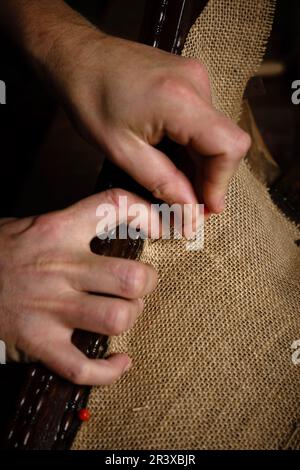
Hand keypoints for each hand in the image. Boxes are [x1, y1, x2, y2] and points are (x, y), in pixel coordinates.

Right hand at [0, 189, 157, 384]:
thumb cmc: (0, 255)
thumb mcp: (33, 226)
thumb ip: (74, 225)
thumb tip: (120, 223)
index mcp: (57, 230)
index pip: (113, 206)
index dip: (147, 214)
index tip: (161, 227)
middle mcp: (58, 267)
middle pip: (131, 276)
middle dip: (148, 282)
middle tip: (142, 284)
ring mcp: (49, 307)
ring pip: (117, 318)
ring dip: (131, 318)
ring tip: (124, 314)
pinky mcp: (39, 342)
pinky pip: (84, 366)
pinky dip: (108, 371)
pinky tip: (117, 362)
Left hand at [44, 32, 250, 217]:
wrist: (78, 57)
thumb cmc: (90, 98)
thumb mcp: (121, 151)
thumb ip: (162, 182)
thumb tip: (189, 209)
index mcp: (180, 100)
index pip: (228, 146)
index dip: (220, 182)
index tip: (204, 208)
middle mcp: (196, 83)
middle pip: (225, 142)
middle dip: (208, 178)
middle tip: (185, 205)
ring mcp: (195, 78)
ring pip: (215, 134)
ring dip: (198, 164)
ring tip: (172, 183)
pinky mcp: (189, 79)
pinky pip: (202, 121)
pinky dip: (191, 146)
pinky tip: (169, 159)